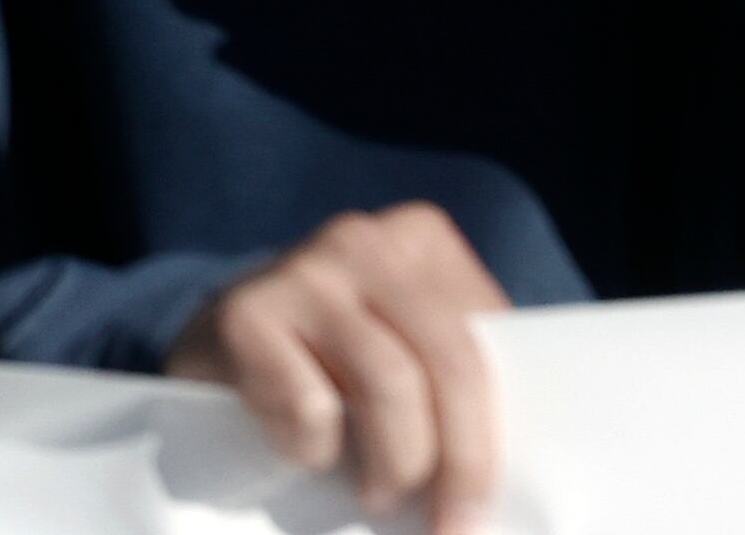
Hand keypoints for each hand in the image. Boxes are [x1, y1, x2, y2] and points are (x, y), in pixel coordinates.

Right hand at [170, 204, 512, 533]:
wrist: (219, 342)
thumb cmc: (339, 364)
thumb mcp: (408, 349)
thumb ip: (460, 378)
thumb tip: (525, 475)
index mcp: (421, 240)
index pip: (488, 343)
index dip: (495, 439)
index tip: (487, 513)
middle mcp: (364, 239)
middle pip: (449, 364)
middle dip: (460, 464)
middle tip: (450, 530)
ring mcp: (302, 268)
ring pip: (388, 384)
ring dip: (392, 466)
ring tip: (377, 496)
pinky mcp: (244, 311)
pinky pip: (310, 404)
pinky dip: (315, 450)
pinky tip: (303, 450)